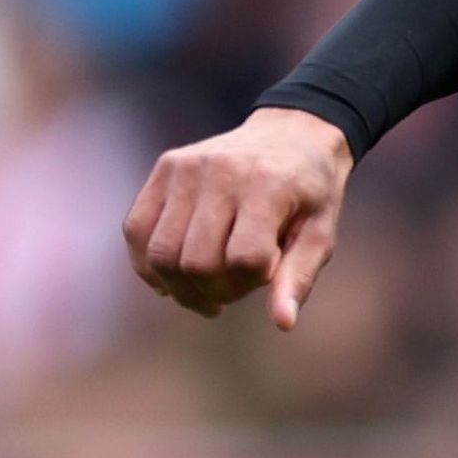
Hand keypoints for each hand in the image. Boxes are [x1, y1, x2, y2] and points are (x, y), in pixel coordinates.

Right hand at [124, 107, 355, 329]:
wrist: (294, 134)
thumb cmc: (311, 193)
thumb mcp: (321, 233)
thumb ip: (299, 277)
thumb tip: (283, 324)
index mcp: (268, 185)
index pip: (244, 259)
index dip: (254, 281)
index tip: (267, 274)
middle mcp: (221, 171)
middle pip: (196, 262)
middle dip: (216, 291)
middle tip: (236, 289)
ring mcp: (187, 167)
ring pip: (160, 253)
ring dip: (181, 287)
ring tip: (207, 291)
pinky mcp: (165, 167)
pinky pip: (136, 230)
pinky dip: (148, 265)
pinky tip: (173, 280)